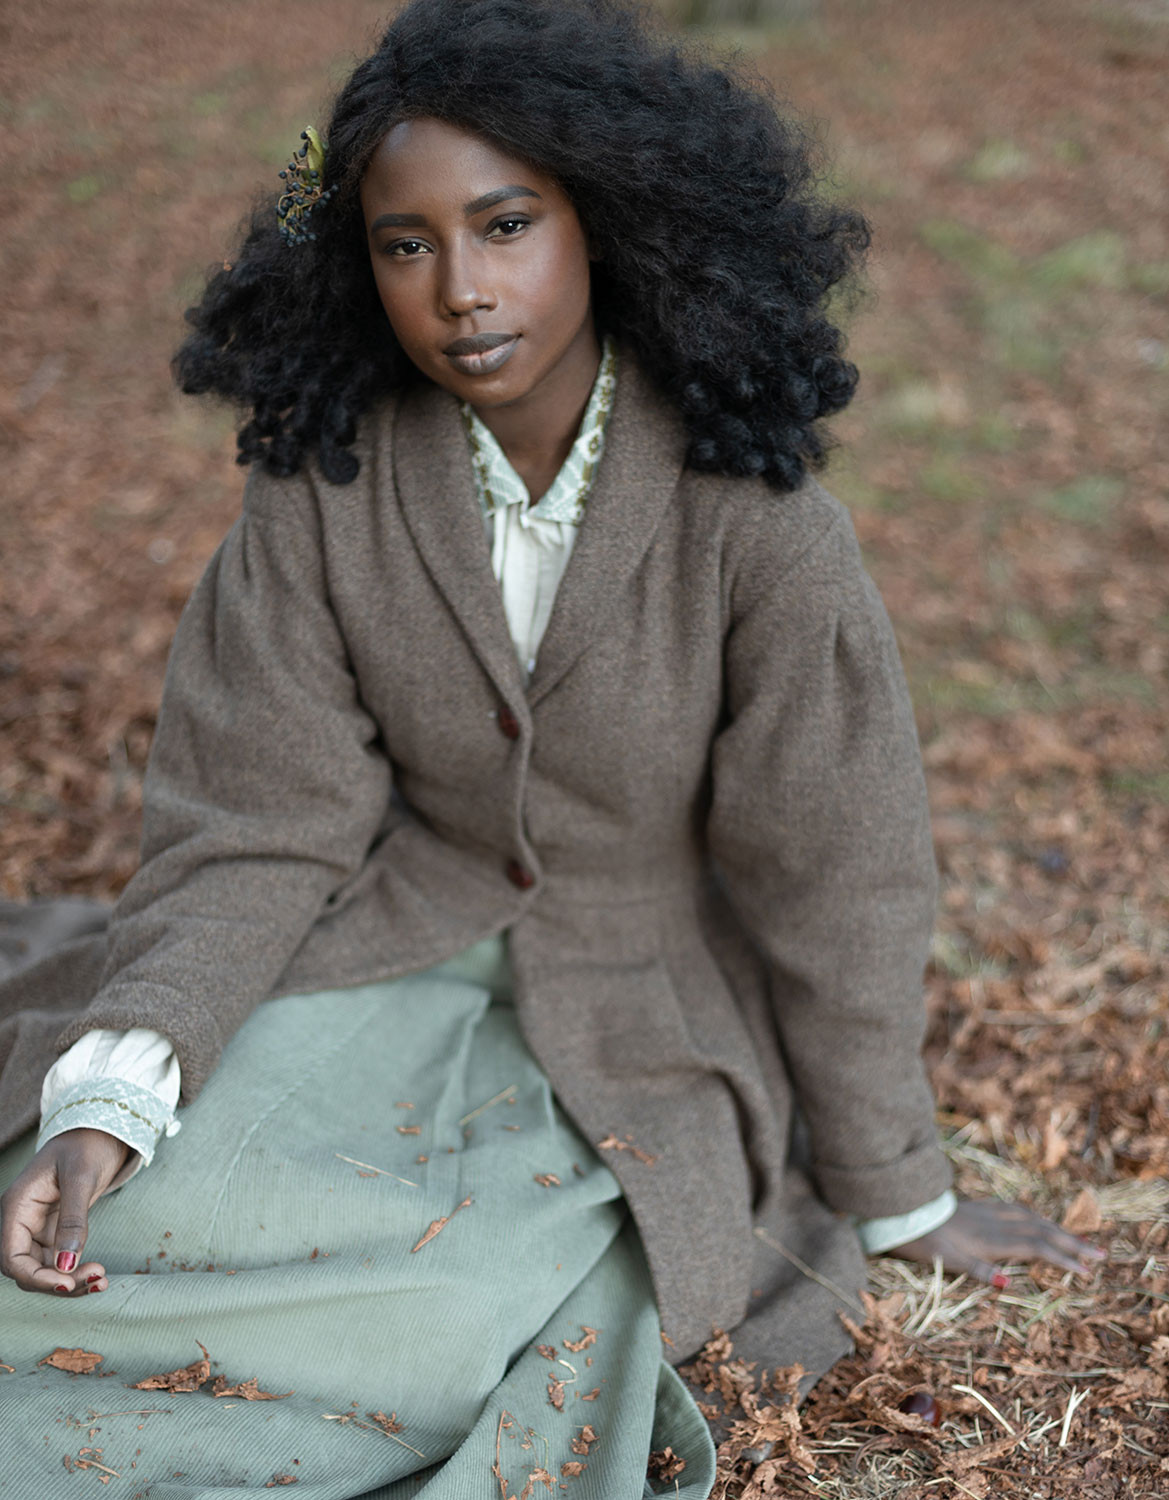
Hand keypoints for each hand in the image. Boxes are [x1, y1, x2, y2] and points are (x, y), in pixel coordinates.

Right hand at [0, 1128, 131, 1294]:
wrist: (101, 1132)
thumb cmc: (86, 1145)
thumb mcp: (81, 1178)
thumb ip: (73, 1220)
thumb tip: (66, 1265)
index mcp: (16, 1207)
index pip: (12, 1257)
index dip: (35, 1277)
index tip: (67, 1283)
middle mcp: (21, 1222)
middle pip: (27, 1269)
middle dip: (57, 1282)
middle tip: (96, 1279)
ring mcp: (37, 1229)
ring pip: (44, 1270)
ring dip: (70, 1281)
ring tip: (102, 1281)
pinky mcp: (55, 1232)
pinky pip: (59, 1262)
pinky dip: (76, 1272)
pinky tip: (98, 1276)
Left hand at [884, 1198, 1106, 1286]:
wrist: (905, 1211)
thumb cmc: (925, 1242)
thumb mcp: (947, 1261)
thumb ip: (977, 1271)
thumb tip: (1006, 1283)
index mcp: (992, 1240)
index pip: (1036, 1249)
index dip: (1062, 1259)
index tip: (1087, 1271)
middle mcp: (996, 1223)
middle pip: (1042, 1232)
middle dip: (1072, 1243)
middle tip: (1101, 1254)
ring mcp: (989, 1213)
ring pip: (1032, 1218)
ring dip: (1058, 1229)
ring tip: (1080, 1239)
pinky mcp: (980, 1207)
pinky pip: (1017, 1209)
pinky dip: (1035, 1216)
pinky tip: (1037, 1219)